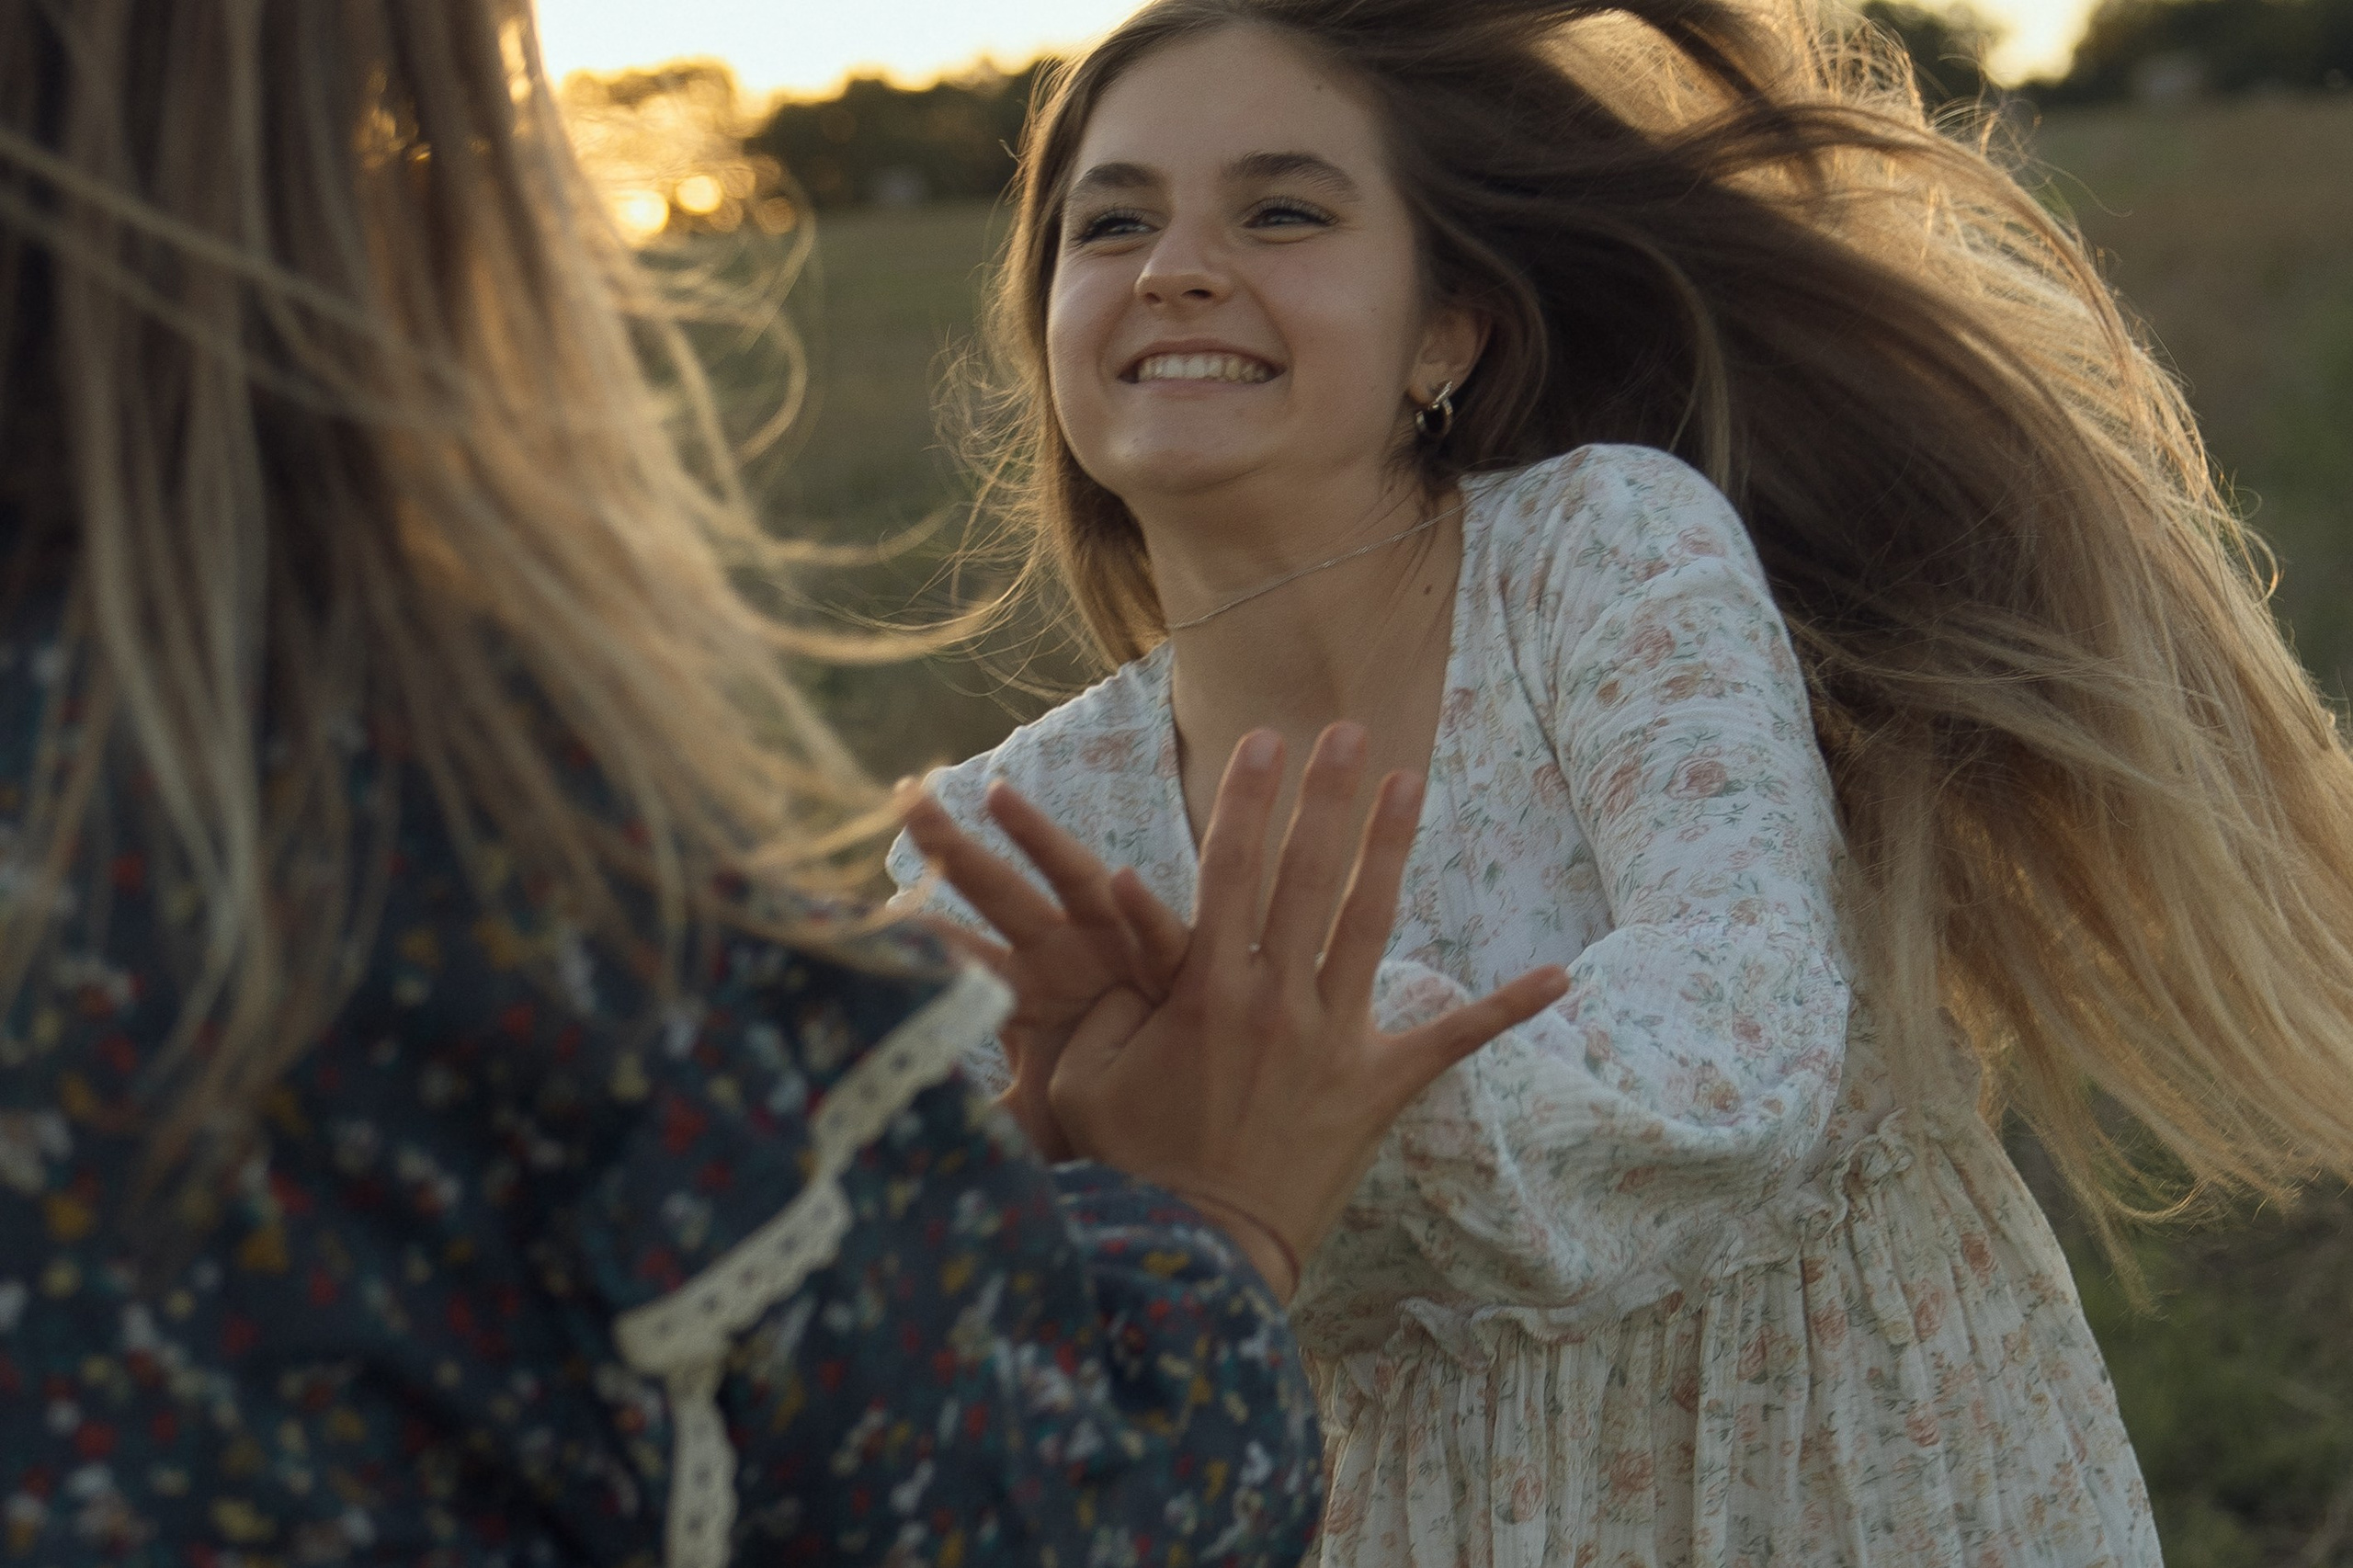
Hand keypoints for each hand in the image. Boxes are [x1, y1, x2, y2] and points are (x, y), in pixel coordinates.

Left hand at [897, 781, 1183, 1160]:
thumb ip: (986, 1124)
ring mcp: (1116, 944)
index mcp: (1023, 987)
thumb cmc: (1110, 1094)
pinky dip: (1144, 910)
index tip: (860, 908)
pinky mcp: (1171, 958)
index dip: (915, 930)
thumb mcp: (1037, 1116)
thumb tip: (916, 1147)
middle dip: (953, 846)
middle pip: (996, 891)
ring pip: (1072, 878)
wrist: (1194, 1103)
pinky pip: (1158, 933)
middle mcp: (1061, 952)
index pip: (957, 951)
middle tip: (905, 796)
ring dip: (1039, 836)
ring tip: (1000, 795)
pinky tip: (1124, 882)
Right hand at [1049, 724, 1569, 1301]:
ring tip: (1409, 781)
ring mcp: (1334, 1042)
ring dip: (1390, 847)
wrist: (1197, 1253)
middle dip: (1325, 796)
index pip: (1229, 871)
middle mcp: (1276, 1003)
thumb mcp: (1087, 1075)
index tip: (1263, 741)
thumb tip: (1111, 923)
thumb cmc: (1131, 1162)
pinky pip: (1452, 1040)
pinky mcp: (1379, 1088)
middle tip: (1345, 729)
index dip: (1246, 801)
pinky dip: (1507, 1008)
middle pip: (1306, 877)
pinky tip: (1562, 976)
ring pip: (1370, 923)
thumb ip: (1106, 998)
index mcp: (1205, 992)